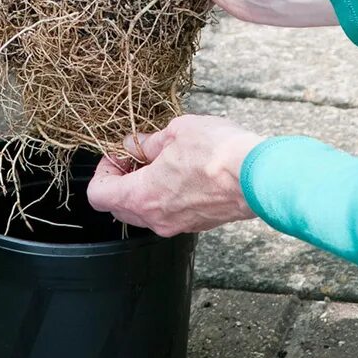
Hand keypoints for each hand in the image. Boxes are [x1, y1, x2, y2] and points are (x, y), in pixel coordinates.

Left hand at [87, 115, 263, 236]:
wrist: (258, 175)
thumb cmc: (216, 152)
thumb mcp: (176, 132)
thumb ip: (149, 142)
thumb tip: (136, 144)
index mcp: (143, 196)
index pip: (99, 196)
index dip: (102, 171)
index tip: (118, 153)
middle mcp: (156, 218)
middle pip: (119, 208)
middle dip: (121, 180)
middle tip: (136, 155)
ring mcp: (177, 225)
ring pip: (145, 212)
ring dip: (143, 188)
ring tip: (161, 160)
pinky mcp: (198, 224)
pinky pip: (168, 213)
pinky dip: (164, 195)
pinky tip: (181, 171)